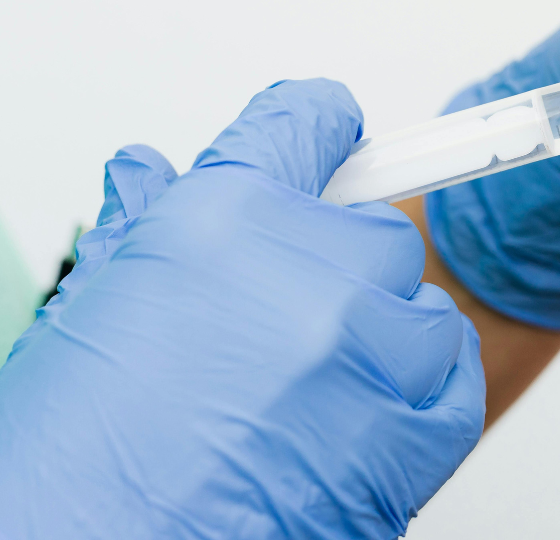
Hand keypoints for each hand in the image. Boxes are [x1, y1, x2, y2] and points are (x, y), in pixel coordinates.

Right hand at [0, 80, 484, 538]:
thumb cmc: (72, 466)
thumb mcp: (88, 321)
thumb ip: (143, 231)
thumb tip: (149, 171)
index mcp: (222, 224)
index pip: (307, 124)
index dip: (317, 128)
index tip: (334, 135)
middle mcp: (308, 275)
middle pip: (377, 229)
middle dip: (338, 265)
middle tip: (286, 322)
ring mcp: (367, 356)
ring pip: (423, 305)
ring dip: (383, 334)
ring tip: (315, 388)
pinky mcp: (410, 439)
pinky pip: (456, 375)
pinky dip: (429, 385)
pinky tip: (374, 408)